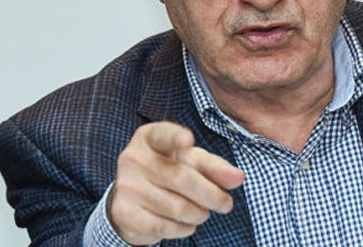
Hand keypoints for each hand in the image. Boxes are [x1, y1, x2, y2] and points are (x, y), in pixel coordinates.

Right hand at [108, 121, 244, 245]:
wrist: (134, 198)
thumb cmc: (170, 171)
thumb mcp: (192, 162)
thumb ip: (215, 167)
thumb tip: (238, 178)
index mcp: (150, 137)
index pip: (163, 134)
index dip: (176, 137)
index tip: (188, 140)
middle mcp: (133, 157)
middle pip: (182, 178)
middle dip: (212, 196)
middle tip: (226, 204)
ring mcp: (126, 185)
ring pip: (176, 207)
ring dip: (199, 214)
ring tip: (202, 212)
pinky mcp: (123, 211)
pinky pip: (163, 226)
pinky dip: (183, 228)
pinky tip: (187, 223)